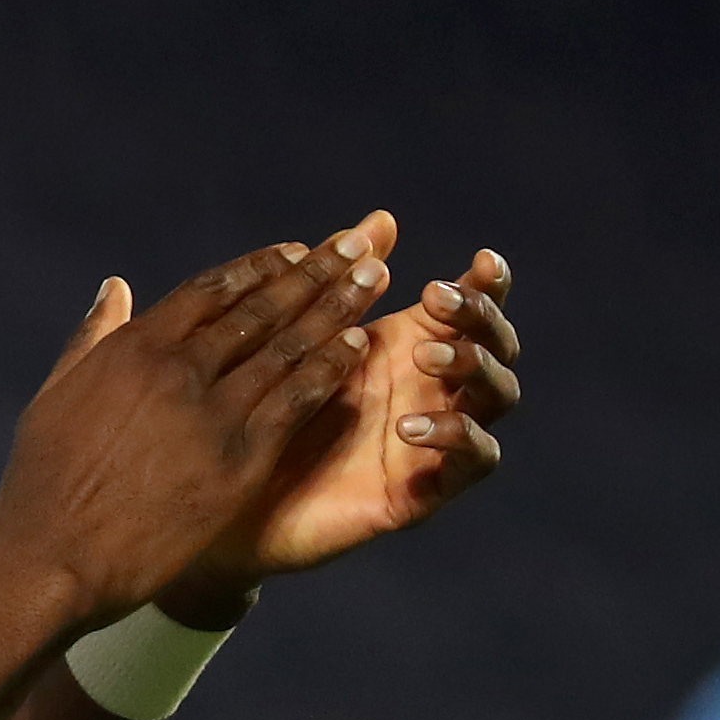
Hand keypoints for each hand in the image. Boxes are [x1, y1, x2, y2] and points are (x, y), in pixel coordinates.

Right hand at [0, 221, 395, 629]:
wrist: (54, 559)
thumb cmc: (44, 483)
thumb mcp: (56, 394)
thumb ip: (92, 337)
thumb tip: (116, 287)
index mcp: (134, 348)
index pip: (210, 291)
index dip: (258, 268)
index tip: (293, 251)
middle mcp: (178, 369)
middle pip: (260, 308)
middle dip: (313, 272)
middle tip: (355, 245)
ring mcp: (212, 415)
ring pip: (288, 347)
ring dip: (335, 309)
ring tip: (372, 280)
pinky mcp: (239, 463)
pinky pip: (297, 403)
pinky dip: (330, 369)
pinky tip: (358, 346)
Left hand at [157, 239, 517, 622]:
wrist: (221, 501)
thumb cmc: (256, 413)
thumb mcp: (295, 340)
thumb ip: (335, 282)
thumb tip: (379, 218)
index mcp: (405, 346)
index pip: (471, 307)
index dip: (488, 285)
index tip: (482, 259)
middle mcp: (431, 388)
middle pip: (497, 344)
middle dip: (480, 317)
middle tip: (436, 300)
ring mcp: (433, 439)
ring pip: (498, 397)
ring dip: (472, 365)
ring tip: (423, 353)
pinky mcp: (422, 488)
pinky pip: (472, 461)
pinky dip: (456, 435)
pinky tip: (411, 422)